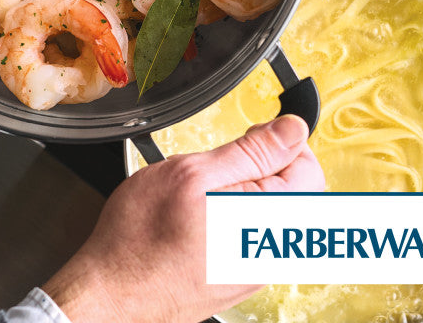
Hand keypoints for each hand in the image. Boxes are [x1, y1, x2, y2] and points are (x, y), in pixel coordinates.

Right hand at [43, 115, 323, 322]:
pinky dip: (234, 215)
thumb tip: (293, 130)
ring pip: (272, 210)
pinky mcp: (241, 277)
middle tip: (220, 163)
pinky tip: (202, 215)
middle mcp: (272, 250)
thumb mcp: (192, 173)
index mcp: (267, 218)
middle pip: (296, 191)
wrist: (112, 292)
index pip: (310, 167)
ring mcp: (258, 267)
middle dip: (264, 166)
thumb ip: (251, 151)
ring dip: (247, 190)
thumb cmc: (141, 235)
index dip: (279, 141)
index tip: (247, 139)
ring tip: (205, 190)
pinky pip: (254, 233)